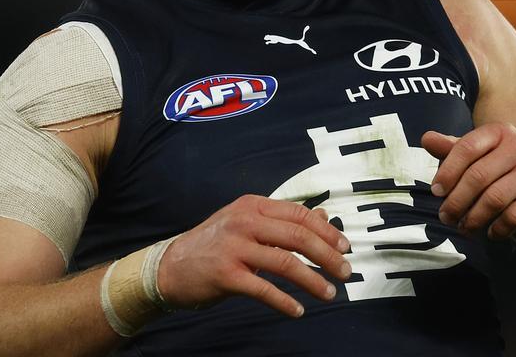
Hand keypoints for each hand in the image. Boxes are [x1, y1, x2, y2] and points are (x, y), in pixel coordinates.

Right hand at [155, 195, 352, 317]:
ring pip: (286, 262)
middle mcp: (244, 222)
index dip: (327, 231)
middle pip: (298, 236)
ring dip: (313, 280)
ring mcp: (234, 248)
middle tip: (346, 272)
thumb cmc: (213, 245)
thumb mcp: (246, 223)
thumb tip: (324, 219)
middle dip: (328, 256)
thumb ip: (282, 222)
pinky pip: (264, 289)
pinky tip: (298, 310)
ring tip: (329, 293)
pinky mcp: (226, 275)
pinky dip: (285, 302)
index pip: (300, 214)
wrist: (170, 266)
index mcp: (252, 206)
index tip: (345, 247)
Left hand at [422, 124, 515, 239]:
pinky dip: (498, 228)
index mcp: (500, 132)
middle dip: (457, 201)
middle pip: (478, 176)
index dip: (448, 171)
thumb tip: (426, 138)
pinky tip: (490, 233)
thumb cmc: (509, 167)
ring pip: (495, 199)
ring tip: (464, 228)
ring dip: (474, 218)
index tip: (436, 191)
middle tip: (446, 217)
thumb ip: (456, 148)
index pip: (467, 147)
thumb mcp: (485, 153)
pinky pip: (514, 216)